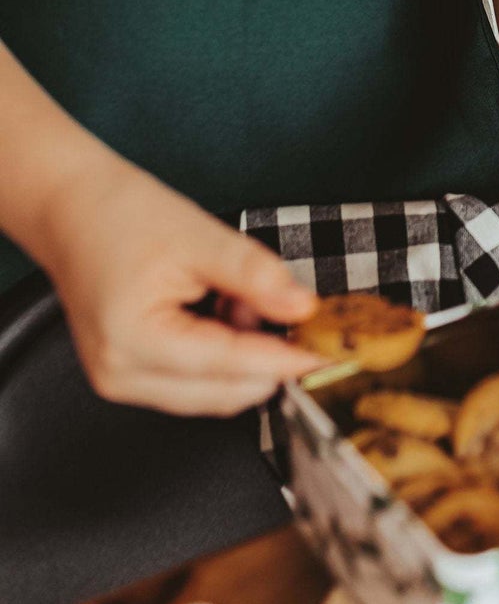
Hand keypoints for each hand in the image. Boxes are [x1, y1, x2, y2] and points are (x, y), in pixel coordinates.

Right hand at [38, 147, 324, 414]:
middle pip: (223, 393)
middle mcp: (121, 375)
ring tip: (229, 293)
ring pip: (211, 394)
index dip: (282, 361)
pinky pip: (191, 384)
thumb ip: (255, 275)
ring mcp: (121, 382)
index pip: (227, 366)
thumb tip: (302, 309)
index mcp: (133, 340)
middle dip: (260, 355)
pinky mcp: (128, 377)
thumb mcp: (200, 235)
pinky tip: (213, 308)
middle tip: (271, 298)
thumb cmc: (121, 214)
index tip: (322, 353)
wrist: (71, 208)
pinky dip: (218, 355)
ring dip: (240, 356)